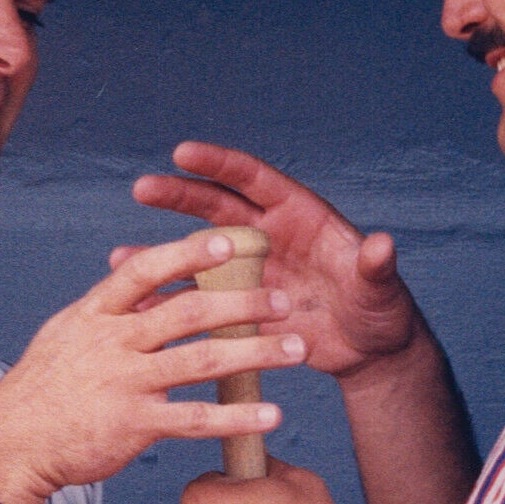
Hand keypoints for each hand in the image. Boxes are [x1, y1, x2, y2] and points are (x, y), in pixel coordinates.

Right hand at [0, 234, 304, 503]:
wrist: (10, 445)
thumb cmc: (43, 389)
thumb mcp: (68, 335)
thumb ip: (111, 312)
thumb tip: (149, 289)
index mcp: (96, 313)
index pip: (146, 270)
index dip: (188, 253)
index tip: (227, 241)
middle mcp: (113, 341)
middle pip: (188, 312)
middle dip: (243, 304)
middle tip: (285, 302)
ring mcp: (125, 382)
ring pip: (203, 361)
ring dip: (257, 354)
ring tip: (298, 349)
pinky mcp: (135, 425)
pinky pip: (196, 419)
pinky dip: (237, 417)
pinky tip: (271, 415)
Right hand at [130, 142, 418, 378]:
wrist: (370, 351)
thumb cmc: (381, 311)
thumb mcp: (381, 289)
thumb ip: (376, 266)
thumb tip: (382, 245)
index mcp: (300, 217)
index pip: (254, 180)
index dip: (219, 165)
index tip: (182, 152)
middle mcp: (269, 237)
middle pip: (217, 208)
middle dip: (180, 196)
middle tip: (143, 189)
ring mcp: (252, 272)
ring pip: (201, 257)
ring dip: (164, 255)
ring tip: (121, 258)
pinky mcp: (244, 309)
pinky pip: (202, 301)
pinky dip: (172, 303)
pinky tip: (139, 308)